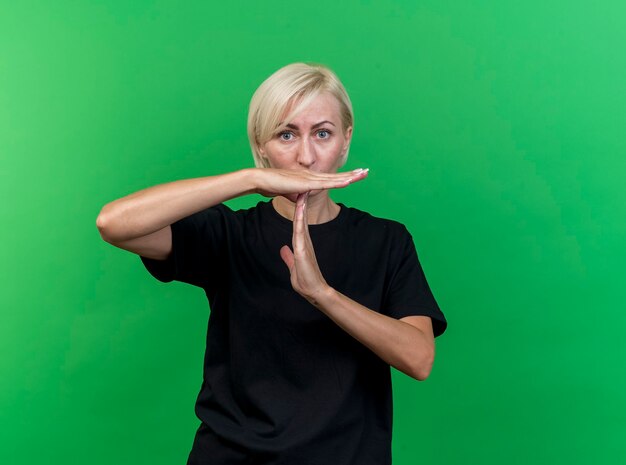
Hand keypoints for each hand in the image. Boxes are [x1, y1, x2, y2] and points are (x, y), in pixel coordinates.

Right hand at [253, 168, 367, 199]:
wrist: (262, 180)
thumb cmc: (274, 186)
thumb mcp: (291, 193)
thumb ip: (299, 195)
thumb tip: (301, 198)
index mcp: (310, 178)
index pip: (330, 178)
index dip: (343, 176)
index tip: (356, 175)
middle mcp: (312, 175)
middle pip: (336, 175)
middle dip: (352, 174)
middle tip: (366, 171)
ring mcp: (310, 178)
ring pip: (334, 178)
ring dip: (349, 176)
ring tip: (363, 174)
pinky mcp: (306, 182)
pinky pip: (326, 183)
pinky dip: (338, 182)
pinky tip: (348, 181)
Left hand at [279, 192, 330, 304]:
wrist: (314, 291)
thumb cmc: (306, 280)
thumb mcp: (293, 265)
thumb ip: (288, 256)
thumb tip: (283, 249)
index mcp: (301, 243)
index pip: (298, 223)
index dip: (297, 210)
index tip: (297, 197)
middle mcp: (304, 241)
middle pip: (301, 218)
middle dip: (301, 203)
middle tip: (302, 187)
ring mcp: (304, 244)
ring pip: (301, 223)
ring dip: (301, 208)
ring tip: (301, 194)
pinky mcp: (303, 250)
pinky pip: (300, 233)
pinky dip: (299, 222)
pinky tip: (299, 213)